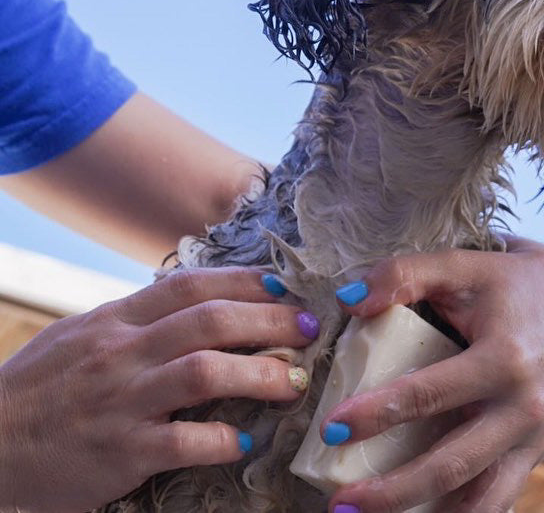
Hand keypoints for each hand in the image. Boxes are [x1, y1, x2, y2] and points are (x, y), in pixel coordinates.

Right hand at [0, 267, 319, 512]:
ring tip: (293, 382)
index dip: (247, 282)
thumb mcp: (84, 336)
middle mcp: (121, 352)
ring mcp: (120, 401)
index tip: (287, 288)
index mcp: (117, 320)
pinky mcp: (118, 452)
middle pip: (210, 321)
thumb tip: (204, 302)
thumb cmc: (42, 388)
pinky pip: (182, 440)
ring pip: (204, 372)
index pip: (192, 285)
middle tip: (309, 330)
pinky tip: (244, 441)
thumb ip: (140, 319)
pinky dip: (221, 439)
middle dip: (271, 321)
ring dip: (260, 374)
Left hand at [323, 237, 543, 512]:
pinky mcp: (534, 450)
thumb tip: (349, 300)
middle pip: (452, 466)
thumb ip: (404, 274)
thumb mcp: (460, 265)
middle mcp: (524, 407)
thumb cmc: (506, 282)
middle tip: (340, 501)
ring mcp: (534, 437)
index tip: (332, 428)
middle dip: (392, 491)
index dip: (376, 415)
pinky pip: (498, 497)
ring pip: (481, 500)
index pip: (429, 396)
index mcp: (505, 359)